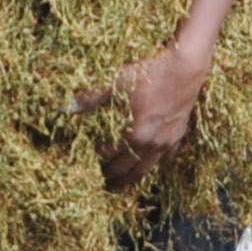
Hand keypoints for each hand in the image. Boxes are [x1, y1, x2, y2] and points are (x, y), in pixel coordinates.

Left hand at [75, 40, 210, 188]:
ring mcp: (167, 141)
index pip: (109, 153)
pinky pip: (167, 158)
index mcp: (134, 134)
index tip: (90, 158)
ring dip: (133, 178)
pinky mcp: (179, 134)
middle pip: (128, 168)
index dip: (98, 157)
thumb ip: (91, 98)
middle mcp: (151, 143)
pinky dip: (157, 164)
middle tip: (103, 182)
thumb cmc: (149, 73)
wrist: (185, 67)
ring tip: (122, 183)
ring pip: (147, 168)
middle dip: (113, 176)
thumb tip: (67, 107)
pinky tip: (152, 166)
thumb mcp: (116, 82)